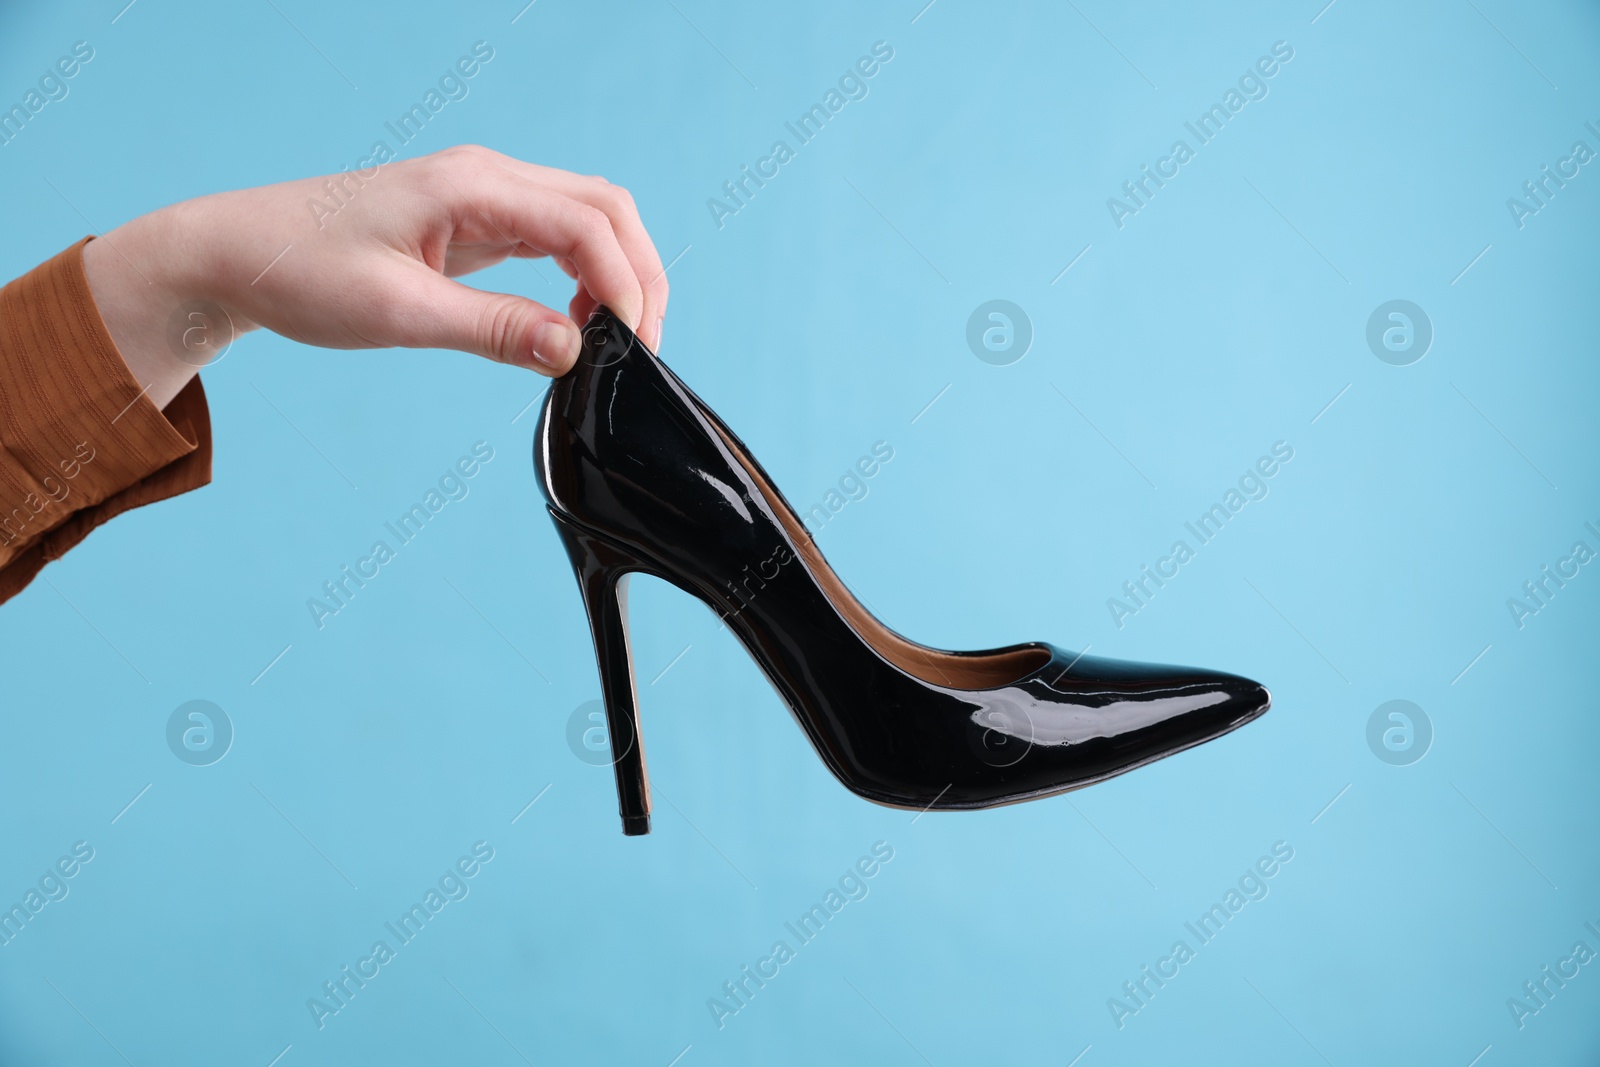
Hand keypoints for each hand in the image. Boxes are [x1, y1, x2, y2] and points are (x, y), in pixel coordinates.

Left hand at [82, 145, 668, 407]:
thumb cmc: (302, 272)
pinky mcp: (476, 221)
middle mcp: (488, 179)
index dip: (625, 286)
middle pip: (607, 209)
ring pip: (589, 219)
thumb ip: (493, 330)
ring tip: (612, 340)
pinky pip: (556, 237)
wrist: (239, 255)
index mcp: (473, 186)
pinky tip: (574, 322)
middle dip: (640, 275)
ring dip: (616, 274)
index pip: (588, 224)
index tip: (629, 347)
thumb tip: (573, 351)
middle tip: (639, 348)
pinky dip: (584, 276)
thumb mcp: (399, 313)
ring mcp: (485, 196)